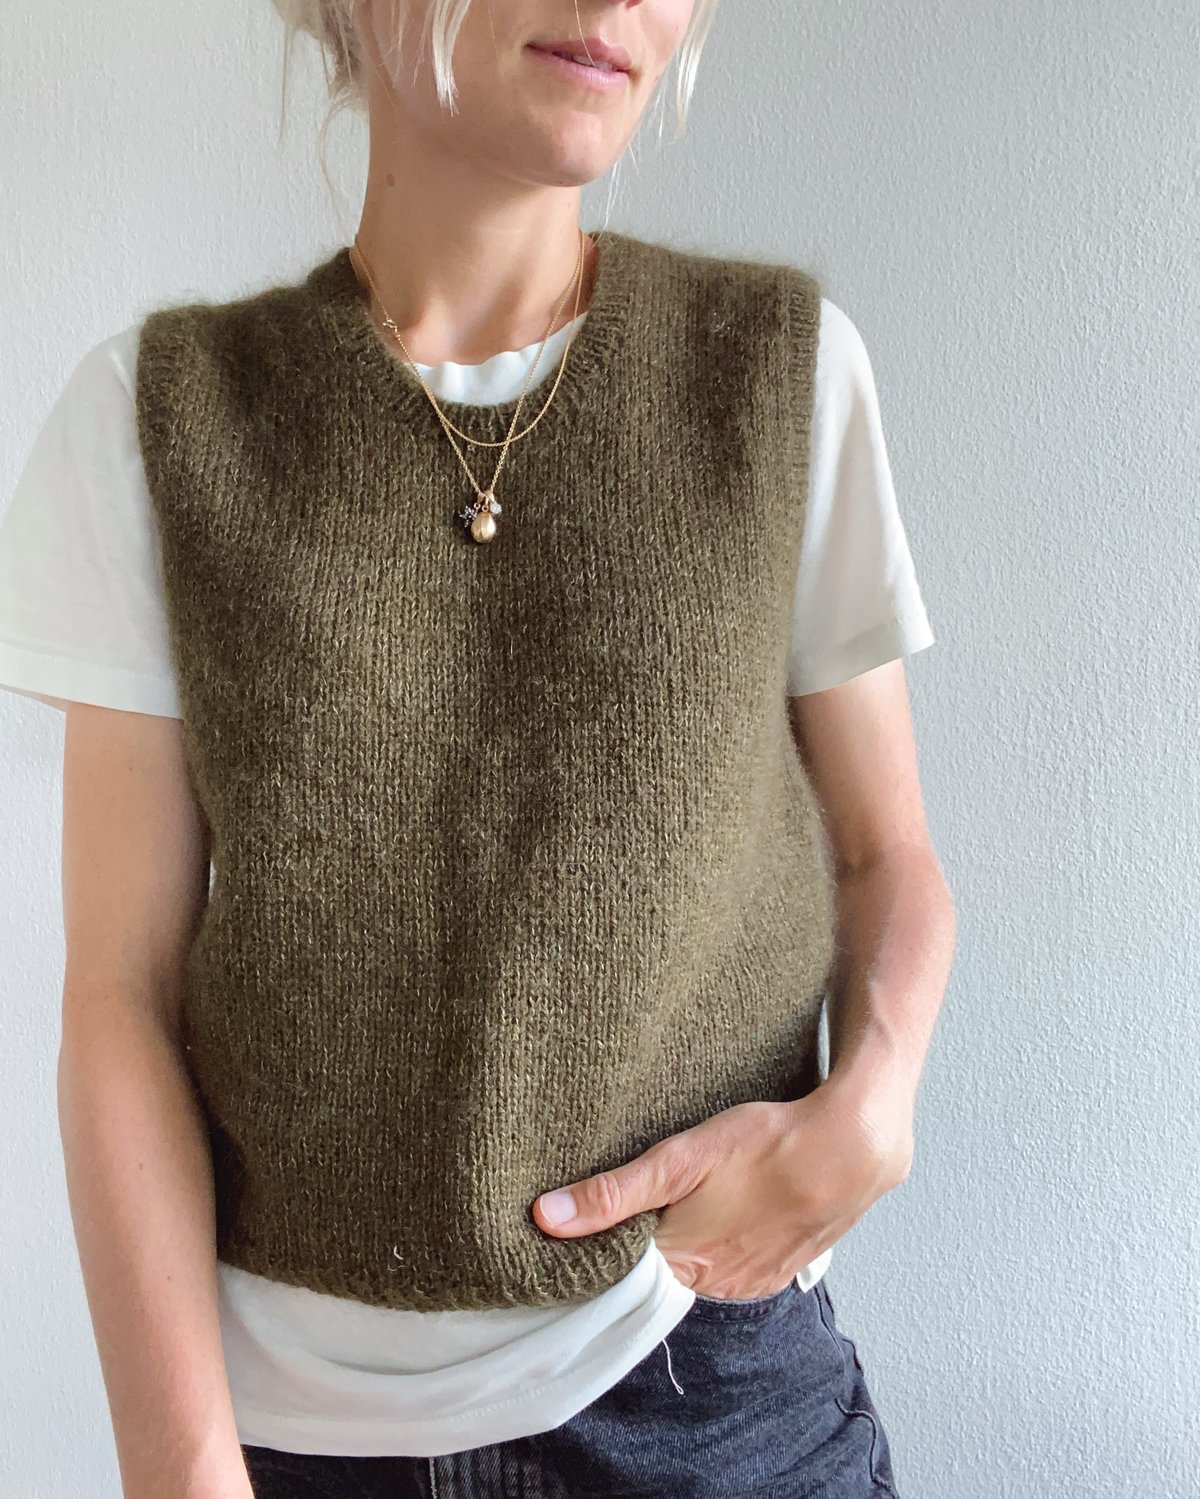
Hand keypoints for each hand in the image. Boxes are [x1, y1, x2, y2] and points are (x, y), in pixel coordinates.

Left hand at [531, 1069, 914, 1297]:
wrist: (852, 1149)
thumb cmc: (765, 1144)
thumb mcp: (681, 1158)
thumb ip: (613, 1193)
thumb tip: (546, 1218)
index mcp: (683, 1264)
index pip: (621, 1275)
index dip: (599, 1251)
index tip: (575, 1230)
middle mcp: (716, 1286)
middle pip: (658, 1274)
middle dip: (639, 1245)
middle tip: (625, 1204)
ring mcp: (752, 1282)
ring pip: (696, 1270)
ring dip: (683, 1243)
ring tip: (680, 1203)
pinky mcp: (779, 1269)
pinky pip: (732, 1267)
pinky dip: (720, 1244)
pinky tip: (722, 1212)